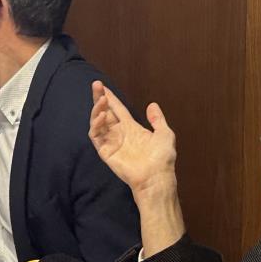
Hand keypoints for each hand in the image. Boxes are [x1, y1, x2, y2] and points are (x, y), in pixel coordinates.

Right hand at [88, 81, 177, 197]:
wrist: (156, 176)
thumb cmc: (162, 158)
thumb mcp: (164, 134)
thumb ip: (157, 119)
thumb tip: (152, 104)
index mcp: (131, 128)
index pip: (117, 109)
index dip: (110, 97)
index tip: (103, 85)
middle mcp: (119, 133)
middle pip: (105, 112)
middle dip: (99, 98)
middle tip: (96, 85)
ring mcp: (111, 142)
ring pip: (97, 121)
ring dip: (97, 109)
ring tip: (102, 100)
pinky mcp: (105, 151)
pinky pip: (96, 135)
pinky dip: (96, 124)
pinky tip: (102, 116)